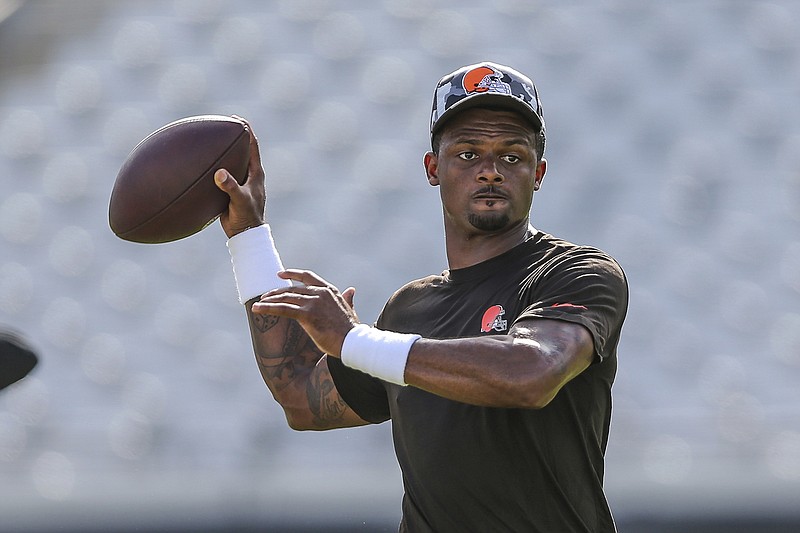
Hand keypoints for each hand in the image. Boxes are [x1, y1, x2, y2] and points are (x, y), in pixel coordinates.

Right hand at [214, 116, 266, 237]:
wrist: (245, 233)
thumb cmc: (246, 216)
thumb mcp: (239, 200)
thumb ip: (230, 186)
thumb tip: (219, 173)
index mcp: (256, 173)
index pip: (253, 146)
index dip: (246, 131)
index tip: (237, 119)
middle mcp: (249, 174)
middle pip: (243, 149)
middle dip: (233, 136)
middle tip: (221, 123)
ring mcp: (240, 182)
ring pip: (232, 161)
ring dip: (223, 151)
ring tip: (210, 140)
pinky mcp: (231, 190)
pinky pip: (223, 174)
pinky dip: (214, 166)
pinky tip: (201, 164)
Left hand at [251, 269, 358, 357]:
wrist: (354, 342)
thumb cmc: (351, 330)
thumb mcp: (350, 309)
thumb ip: (347, 299)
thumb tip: (351, 290)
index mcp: (330, 290)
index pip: (308, 277)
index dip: (293, 274)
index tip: (280, 274)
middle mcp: (320, 293)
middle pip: (292, 289)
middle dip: (276, 292)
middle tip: (264, 296)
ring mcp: (313, 302)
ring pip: (286, 298)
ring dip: (269, 301)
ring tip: (258, 304)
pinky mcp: (307, 314)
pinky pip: (283, 309)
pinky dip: (268, 308)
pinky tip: (258, 309)